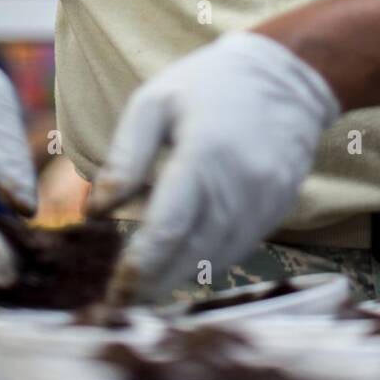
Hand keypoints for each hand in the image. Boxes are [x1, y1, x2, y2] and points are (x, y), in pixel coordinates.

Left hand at [87, 31, 340, 301]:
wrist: (286, 74)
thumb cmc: (208, 83)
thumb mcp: (154, 102)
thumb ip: (124, 158)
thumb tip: (93, 211)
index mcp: (202, 154)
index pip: (167, 228)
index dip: (138, 267)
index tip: (113, 292)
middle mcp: (239, 184)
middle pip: (191, 255)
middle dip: (153, 285)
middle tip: (120, 304)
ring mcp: (265, 200)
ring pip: (217, 259)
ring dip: (180, 279)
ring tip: (145, 291)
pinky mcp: (278, 207)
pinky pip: (239, 247)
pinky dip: (208, 261)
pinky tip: (183, 261)